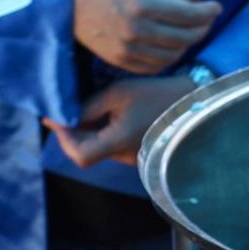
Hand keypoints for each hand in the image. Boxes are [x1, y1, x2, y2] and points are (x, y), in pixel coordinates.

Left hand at [47, 75, 193, 166]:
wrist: (192, 101)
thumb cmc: (156, 93)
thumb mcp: (118, 92)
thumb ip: (89, 107)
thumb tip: (64, 118)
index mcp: (119, 142)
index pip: (79, 155)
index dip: (63, 138)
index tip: (55, 117)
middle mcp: (124, 156)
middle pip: (86, 153)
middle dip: (72, 133)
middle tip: (65, 110)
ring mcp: (133, 158)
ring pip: (99, 149)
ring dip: (87, 132)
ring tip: (87, 108)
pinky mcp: (139, 153)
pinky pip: (112, 146)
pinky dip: (102, 133)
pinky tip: (106, 114)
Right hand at [73, 0, 219, 72]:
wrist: (70, 7)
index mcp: (142, 3)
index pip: (187, 14)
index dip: (207, 12)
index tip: (216, 6)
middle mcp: (136, 29)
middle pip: (183, 36)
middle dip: (202, 27)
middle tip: (207, 18)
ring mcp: (129, 49)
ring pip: (173, 54)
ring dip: (188, 44)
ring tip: (192, 32)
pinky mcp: (122, 62)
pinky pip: (155, 66)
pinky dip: (170, 57)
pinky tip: (173, 45)